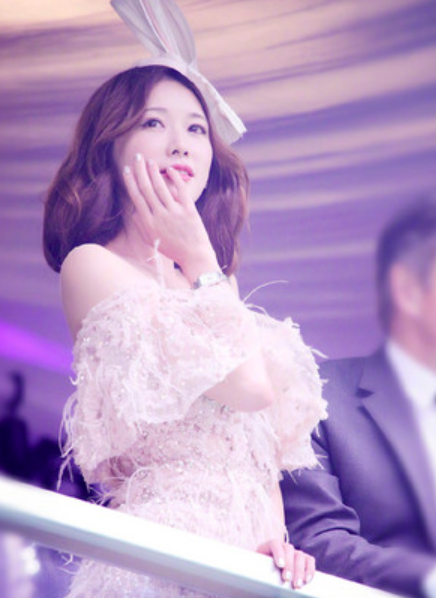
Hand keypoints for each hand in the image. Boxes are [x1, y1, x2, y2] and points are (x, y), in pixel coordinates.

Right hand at [122, 154, 217, 276]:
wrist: (193, 256)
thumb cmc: (172, 248)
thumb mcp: (151, 240)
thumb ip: (140, 225)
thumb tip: (134, 209)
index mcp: (148, 223)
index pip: (136, 197)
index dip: (131, 181)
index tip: (127, 170)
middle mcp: (159, 216)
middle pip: (146, 188)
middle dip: (140, 170)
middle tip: (137, 157)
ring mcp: (174, 213)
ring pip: (161, 187)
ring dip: (154, 171)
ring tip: (150, 161)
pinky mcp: (189, 210)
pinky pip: (180, 190)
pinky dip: (175, 178)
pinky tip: (170, 170)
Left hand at [257, 539, 314, 588]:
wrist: (267, 569)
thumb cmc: (261, 569)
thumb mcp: (258, 566)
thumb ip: (259, 569)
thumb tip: (256, 578)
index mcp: (270, 545)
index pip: (275, 544)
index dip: (279, 553)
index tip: (280, 565)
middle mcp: (284, 547)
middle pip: (289, 550)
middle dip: (289, 565)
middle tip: (287, 579)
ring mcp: (295, 552)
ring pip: (300, 555)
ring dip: (300, 570)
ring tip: (297, 585)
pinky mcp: (303, 559)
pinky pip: (309, 560)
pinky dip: (310, 569)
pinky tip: (307, 580)